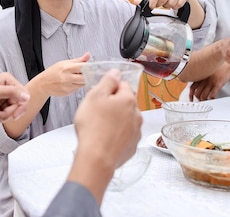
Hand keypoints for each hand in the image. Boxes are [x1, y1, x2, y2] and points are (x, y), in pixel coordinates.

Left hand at [0, 74, 29, 123]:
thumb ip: (11, 93)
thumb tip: (27, 97)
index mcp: (8, 80)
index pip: (24, 96)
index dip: (20, 107)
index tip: (13, 115)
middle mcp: (7, 88)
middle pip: (18, 106)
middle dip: (7, 114)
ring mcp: (2, 97)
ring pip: (11, 112)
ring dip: (0, 117)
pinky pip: (3, 115)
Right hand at [36, 52, 90, 96]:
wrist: (43, 84)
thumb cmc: (53, 72)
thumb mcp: (64, 63)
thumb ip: (78, 60)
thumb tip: (88, 55)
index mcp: (67, 68)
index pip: (83, 67)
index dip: (90, 67)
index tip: (94, 67)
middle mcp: (67, 77)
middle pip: (85, 78)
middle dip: (88, 76)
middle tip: (89, 73)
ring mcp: (67, 86)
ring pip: (82, 84)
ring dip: (83, 81)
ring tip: (77, 77)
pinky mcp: (68, 92)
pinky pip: (77, 89)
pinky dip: (77, 86)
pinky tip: (72, 83)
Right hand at [68, 70, 141, 201]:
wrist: (97, 157)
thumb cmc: (93, 126)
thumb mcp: (95, 95)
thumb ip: (108, 81)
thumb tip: (116, 72)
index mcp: (128, 100)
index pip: (122, 84)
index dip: (110, 87)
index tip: (100, 93)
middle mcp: (136, 115)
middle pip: (125, 102)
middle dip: (113, 104)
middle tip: (96, 110)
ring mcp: (136, 132)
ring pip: (126, 119)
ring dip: (116, 119)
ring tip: (99, 126)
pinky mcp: (132, 146)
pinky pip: (124, 135)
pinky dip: (116, 134)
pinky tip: (104, 137)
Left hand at [137, 0, 190, 10]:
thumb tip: (135, 2)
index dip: (153, 3)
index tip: (152, 7)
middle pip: (163, 0)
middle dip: (161, 4)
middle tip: (161, 4)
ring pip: (171, 3)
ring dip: (168, 6)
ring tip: (167, 2)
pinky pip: (179, 4)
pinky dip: (175, 7)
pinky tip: (174, 3)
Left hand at [189, 62, 229, 99]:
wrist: (227, 63)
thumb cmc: (218, 67)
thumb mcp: (207, 72)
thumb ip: (203, 78)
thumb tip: (200, 84)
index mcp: (200, 77)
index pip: (192, 88)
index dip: (190, 95)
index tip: (191, 99)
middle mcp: (204, 80)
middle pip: (197, 93)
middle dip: (199, 99)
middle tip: (202, 101)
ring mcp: (210, 82)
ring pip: (203, 95)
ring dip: (205, 100)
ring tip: (208, 101)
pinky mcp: (218, 84)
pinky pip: (212, 94)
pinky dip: (212, 99)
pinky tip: (213, 98)